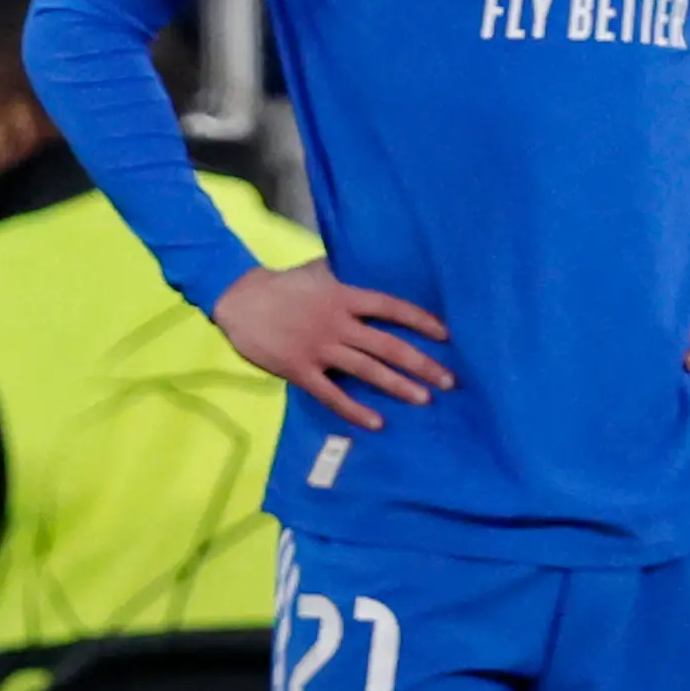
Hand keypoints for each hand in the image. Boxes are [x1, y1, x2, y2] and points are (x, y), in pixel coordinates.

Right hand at [211, 260, 454, 430]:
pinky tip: (376, 422)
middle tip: (449, 380)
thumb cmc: (283, 284)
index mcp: (344, 296)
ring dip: (398, 386)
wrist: (240, 299)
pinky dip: (355, 409)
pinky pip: (332, 394)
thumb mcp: (319, 270)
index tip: (446, 335)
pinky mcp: (301, 370)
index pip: (391, 308)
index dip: (420, 321)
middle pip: (387, 346)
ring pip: (367, 371)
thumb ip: (347, 275)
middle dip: (421, 363)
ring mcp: (320, 348)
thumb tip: (376, 269)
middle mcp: (337, 323)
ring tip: (424, 399)